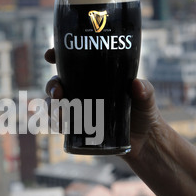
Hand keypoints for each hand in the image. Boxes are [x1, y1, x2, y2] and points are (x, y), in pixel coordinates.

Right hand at [44, 48, 162, 159]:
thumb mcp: (146, 98)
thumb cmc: (144, 113)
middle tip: (58, 91)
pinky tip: (61, 127)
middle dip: (52, 85)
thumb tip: (137, 84)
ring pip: (55, 104)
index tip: (49, 55)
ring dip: (51, 107)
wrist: (143, 140)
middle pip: (58, 83)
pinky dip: (56, 125)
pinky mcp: (78, 128)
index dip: (57, 56)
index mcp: (95, 77)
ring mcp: (78, 110)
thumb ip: (145, 91)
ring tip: (61, 114)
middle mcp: (82, 91)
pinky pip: (60, 125)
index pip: (71, 62)